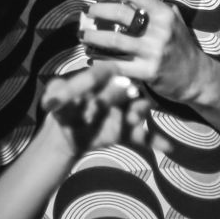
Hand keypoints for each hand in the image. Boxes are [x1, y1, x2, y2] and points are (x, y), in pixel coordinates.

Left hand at [40, 62, 160, 154]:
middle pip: (129, 86)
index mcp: (100, 78)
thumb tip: (50, 101)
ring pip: (139, 108)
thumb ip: (54, 96)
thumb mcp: (55, 98)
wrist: (67, 133)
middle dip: (127, 93)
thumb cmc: (63, 107)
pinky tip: (169, 148)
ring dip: (140, 112)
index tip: (111, 79)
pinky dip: (157, 141)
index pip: (108, 71)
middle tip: (121, 98)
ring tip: (134, 118)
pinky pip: (145, 135)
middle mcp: (117, 91)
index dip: (109, 75)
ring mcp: (124, 111)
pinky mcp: (127, 132)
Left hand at [78, 0, 207, 102]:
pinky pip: (117, 65)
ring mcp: (153, 52)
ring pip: (115, 40)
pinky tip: (92, 57)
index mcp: (165, 14)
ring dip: (94, 36)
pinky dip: (101, 60)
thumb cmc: (182, 47)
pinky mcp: (148, 72)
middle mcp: (160, 31)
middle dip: (99, 11)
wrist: (196, 77)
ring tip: (84, 34)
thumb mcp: (176, 22)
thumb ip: (158, 9)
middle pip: (121, 14)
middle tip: (89, 12)